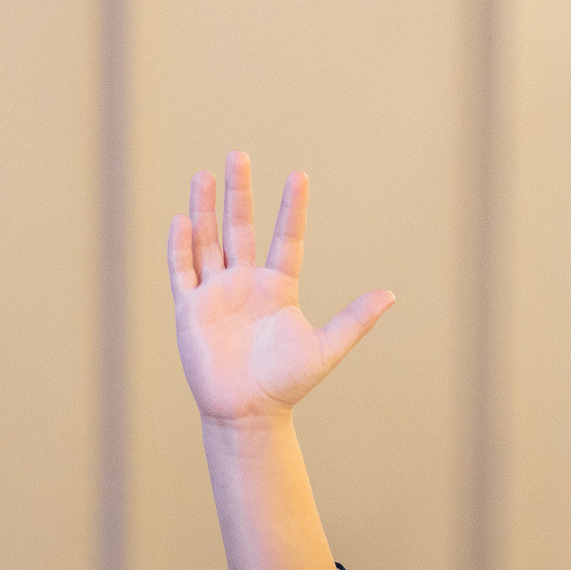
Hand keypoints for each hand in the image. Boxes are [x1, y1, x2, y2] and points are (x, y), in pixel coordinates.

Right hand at [169, 152, 392, 430]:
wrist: (247, 414)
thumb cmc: (286, 384)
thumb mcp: (324, 349)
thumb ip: (354, 321)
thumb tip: (389, 295)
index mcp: (277, 287)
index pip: (285, 238)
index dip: (291, 208)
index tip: (299, 176)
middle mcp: (245, 283)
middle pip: (239, 228)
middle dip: (238, 193)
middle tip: (238, 156)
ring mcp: (216, 294)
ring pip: (207, 242)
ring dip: (204, 209)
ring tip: (204, 175)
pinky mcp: (191, 310)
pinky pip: (183, 272)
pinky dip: (181, 247)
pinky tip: (182, 220)